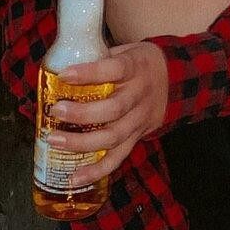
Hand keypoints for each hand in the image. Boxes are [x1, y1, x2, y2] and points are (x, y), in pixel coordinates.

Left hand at [47, 42, 167, 189]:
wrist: (174, 79)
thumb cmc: (139, 63)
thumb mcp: (125, 52)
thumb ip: (99, 58)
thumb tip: (58, 64)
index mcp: (136, 68)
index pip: (115, 69)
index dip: (89, 73)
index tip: (64, 75)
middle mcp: (140, 94)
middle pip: (113, 108)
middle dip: (82, 113)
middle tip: (57, 110)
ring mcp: (140, 119)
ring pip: (113, 136)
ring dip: (82, 142)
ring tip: (55, 140)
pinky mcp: (137, 137)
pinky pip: (118, 157)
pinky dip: (97, 170)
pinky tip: (75, 177)